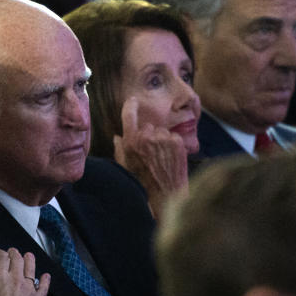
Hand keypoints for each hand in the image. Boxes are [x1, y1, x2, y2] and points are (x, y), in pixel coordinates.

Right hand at [0, 248, 49, 295]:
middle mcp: (15, 280)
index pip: (0, 258)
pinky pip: (44, 285)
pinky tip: (46, 276)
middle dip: (13, 253)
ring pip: (31, 267)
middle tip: (12, 252)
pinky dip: (45, 279)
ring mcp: (29, 288)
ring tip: (28, 256)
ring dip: (29, 259)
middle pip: (16, 258)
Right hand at [113, 96, 187, 219]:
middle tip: (149, 152)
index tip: (133, 101)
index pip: (129, 114)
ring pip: (161, 131)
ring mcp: (164, 138)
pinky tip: (169, 158)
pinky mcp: (177, 142)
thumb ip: (120, 148)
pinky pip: (173, 136)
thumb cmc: (142, 181)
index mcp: (131, 141)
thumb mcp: (124, 165)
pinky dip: (172, 144)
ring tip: (160, 158)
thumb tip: (118, 137)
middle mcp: (147, 136)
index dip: (131, 105)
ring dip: (161, 140)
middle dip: (148, 135)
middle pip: (147, 126)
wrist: (166, 194)